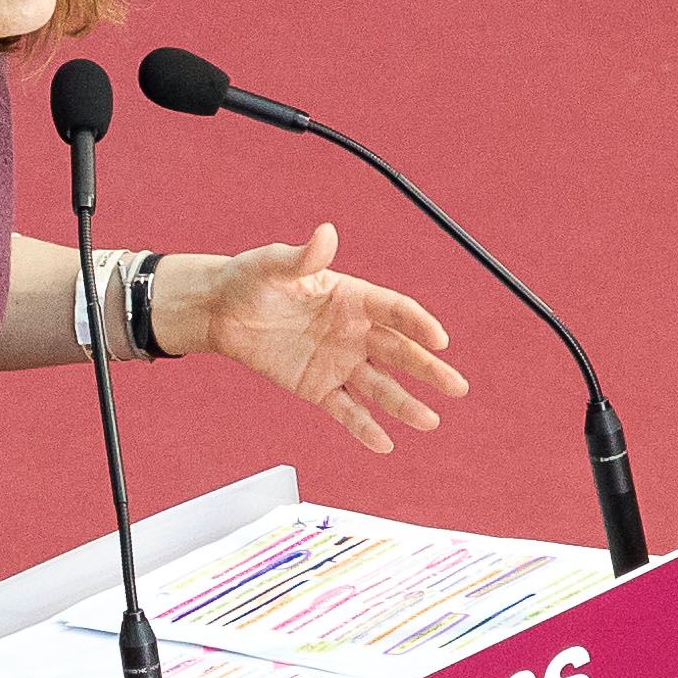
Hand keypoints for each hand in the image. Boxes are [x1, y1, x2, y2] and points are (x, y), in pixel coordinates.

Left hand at [171, 223, 463, 451]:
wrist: (221, 312)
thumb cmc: (250, 280)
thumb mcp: (272, 265)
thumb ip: (303, 257)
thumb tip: (325, 233)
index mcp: (352, 297)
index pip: (396, 311)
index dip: (419, 324)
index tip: (439, 340)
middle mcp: (354, 332)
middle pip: (399, 352)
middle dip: (428, 370)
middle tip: (456, 387)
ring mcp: (339, 362)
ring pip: (379, 386)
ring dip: (405, 404)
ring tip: (430, 422)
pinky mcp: (318, 388)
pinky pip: (346, 410)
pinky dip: (364, 428)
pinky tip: (384, 444)